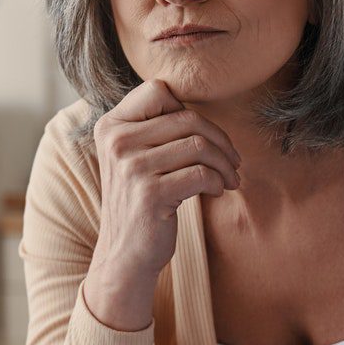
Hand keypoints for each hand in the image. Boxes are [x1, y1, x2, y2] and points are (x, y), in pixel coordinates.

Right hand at [82, 79, 241, 331]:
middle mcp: (116, 141)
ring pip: (200, 146)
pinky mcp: (150, 193)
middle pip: (188, 118)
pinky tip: (218, 191)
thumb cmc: (140, 202)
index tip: (202, 136)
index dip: (189, 110)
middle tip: (233, 161)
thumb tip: (200, 111)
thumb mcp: (136, 158)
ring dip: (225, 164)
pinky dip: (219, 182)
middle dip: (221, 140)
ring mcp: (131, 167)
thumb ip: (155, 130)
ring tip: (229, 179)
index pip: (158, 90)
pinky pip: (202, 174)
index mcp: (110, 126)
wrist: (125, 254)